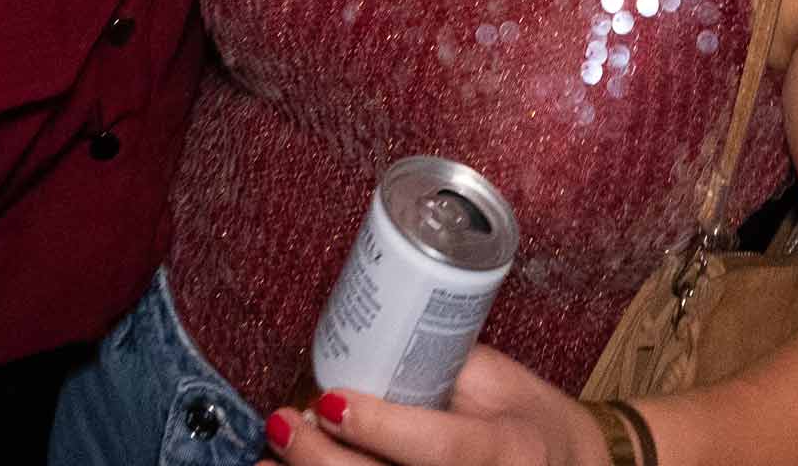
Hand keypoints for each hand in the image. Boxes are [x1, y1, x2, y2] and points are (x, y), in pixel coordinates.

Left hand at [262, 346, 609, 465]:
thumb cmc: (525, 417)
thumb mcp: (493, 380)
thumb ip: (433, 368)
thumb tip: (356, 344)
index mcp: (507, 451)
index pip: (440, 449)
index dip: (382, 429)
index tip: (329, 400)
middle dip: (325, 462)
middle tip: (285, 422)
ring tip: (272, 455)